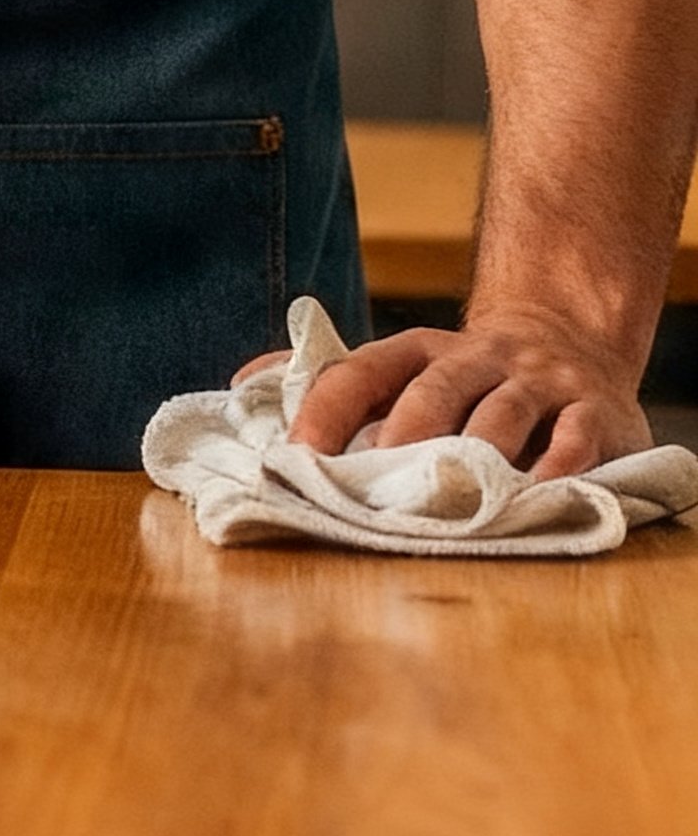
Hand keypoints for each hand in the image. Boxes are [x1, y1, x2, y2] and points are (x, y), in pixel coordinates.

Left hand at [282, 308, 649, 477]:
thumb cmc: (462, 376)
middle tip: (376, 484)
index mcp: (416, 351)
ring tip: (453, 496)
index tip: (297, 455)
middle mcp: (475, 359)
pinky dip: (557, 466)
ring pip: (502, 413)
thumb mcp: (401, 369)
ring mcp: (537, 382)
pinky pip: (574, 436)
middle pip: (432, 392)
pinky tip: (536, 492)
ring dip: (476, 454)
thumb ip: (330, 381)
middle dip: (401, 437)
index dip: (327, 411)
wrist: (567, 339)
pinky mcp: (594, 411)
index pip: (361, 372)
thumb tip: (242, 386)